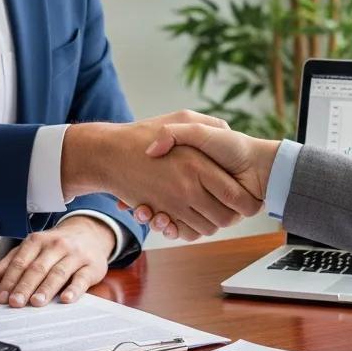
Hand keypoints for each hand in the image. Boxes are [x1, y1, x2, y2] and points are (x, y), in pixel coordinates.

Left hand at [0, 215, 114, 306]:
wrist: (90, 234)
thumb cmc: (55, 247)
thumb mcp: (30, 251)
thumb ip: (6, 266)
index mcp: (37, 240)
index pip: (21, 261)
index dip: (10, 279)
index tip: (2, 297)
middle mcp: (56, 245)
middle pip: (38, 267)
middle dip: (25, 286)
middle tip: (15, 303)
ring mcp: (75, 255)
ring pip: (58, 272)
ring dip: (46, 288)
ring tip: (36, 302)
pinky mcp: (91, 266)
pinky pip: (82, 278)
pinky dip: (74, 289)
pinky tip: (66, 299)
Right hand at [62, 112, 260, 241]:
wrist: (104, 154)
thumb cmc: (143, 133)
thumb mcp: (182, 118)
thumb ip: (210, 125)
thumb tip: (228, 133)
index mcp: (198, 166)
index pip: (236, 196)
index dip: (246, 200)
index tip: (247, 194)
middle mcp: (187, 189)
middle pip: (225, 219)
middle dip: (231, 216)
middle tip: (230, 204)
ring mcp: (173, 204)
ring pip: (206, 229)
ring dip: (209, 224)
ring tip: (208, 207)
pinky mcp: (159, 215)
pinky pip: (184, 233)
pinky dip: (186, 230)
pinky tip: (181, 215)